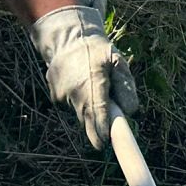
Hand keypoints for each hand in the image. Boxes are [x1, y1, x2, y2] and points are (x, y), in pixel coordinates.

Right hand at [31, 5, 139, 147]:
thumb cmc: (97, 51)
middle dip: (98, 127)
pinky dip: (80, 104)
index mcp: (92, 81)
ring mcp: (61, 95)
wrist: (66, 39)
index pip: (97, 112)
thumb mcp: (118, 62)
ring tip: (95, 91)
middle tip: (107, 132)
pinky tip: (82, 87)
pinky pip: (72, 108)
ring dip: (90, 112)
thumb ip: (126, 87)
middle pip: (88, 119)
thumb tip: (131, 112)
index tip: (105, 145)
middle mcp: (73, 91)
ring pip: (80, 114)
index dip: (101, 130)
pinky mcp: (55, 98)